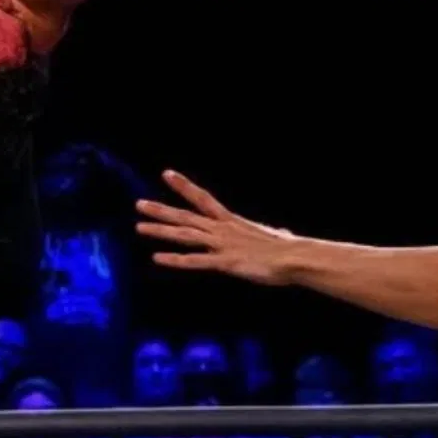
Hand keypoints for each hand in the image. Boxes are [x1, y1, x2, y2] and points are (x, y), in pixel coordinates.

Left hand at [136, 170, 297, 284]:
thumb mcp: (276, 236)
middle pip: (186, 216)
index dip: (184, 186)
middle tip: (138, 204)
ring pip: (185, 235)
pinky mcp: (226, 263)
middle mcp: (222, 230)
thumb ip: (272, 233)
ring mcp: (222, 245)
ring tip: (139, 227)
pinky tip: (157, 258)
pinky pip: (196, 261)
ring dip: (161, 231)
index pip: (203, 199)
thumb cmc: (289, 250)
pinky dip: (176, 260)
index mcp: (231, 221)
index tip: (166, 174)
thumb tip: (282, 232)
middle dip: (162, 210)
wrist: (299, 258)